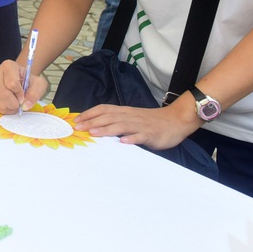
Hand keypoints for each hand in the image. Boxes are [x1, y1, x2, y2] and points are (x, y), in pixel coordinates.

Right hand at [0, 59, 48, 112]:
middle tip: (20, 103)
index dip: (20, 94)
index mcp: (9, 66)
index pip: (12, 83)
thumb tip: (25, 105)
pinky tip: (9, 104)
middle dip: (14, 103)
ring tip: (15, 103)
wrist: (20, 81)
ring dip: (10, 107)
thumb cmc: (28, 81)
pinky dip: (4, 109)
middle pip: (4, 93)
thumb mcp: (38, 84)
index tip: (24, 96)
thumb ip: (35, 93)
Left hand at [74, 102, 200, 150]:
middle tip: (78, 128)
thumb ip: (117, 120)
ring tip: (94, 133)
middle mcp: (130, 116)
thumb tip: (96, 126)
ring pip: (121, 125)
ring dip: (107, 129)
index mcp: (124, 112)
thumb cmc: (151, 121)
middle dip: (92, 122)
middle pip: (109, 117)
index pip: (104, 109)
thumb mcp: (132, 117)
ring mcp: (140, 125)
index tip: (76, 120)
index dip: (89, 113)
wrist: (176, 120)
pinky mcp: (151, 134)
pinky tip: (123, 142)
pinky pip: (140, 136)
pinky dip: (132, 138)